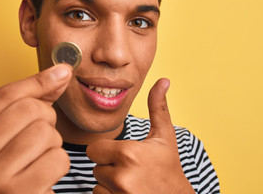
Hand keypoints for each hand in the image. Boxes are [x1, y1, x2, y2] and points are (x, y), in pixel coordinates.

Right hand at [0, 64, 71, 193]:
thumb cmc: (16, 161)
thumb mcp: (15, 126)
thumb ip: (35, 96)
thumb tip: (62, 71)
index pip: (6, 94)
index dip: (39, 82)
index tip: (63, 73)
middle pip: (28, 110)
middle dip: (47, 118)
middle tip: (40, 136)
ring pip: (45, 133)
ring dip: (53, 143)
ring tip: (39, 156)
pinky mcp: (16, 193)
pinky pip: (58, 159)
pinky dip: (59, 165)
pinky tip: (44, 174)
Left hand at [86, 78, 194, 193]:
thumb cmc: (169, 167)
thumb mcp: (164, 136)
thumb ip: (158, 107)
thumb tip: (163, 80)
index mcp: (129, 153)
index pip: (93, 149)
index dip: (106, 151)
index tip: (123, 154)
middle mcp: (121, 176)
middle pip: (95, 167)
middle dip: (108, 167)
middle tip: (130, 169)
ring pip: (96, 184)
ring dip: (108, 183)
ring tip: (130, 182)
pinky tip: (127, 193)